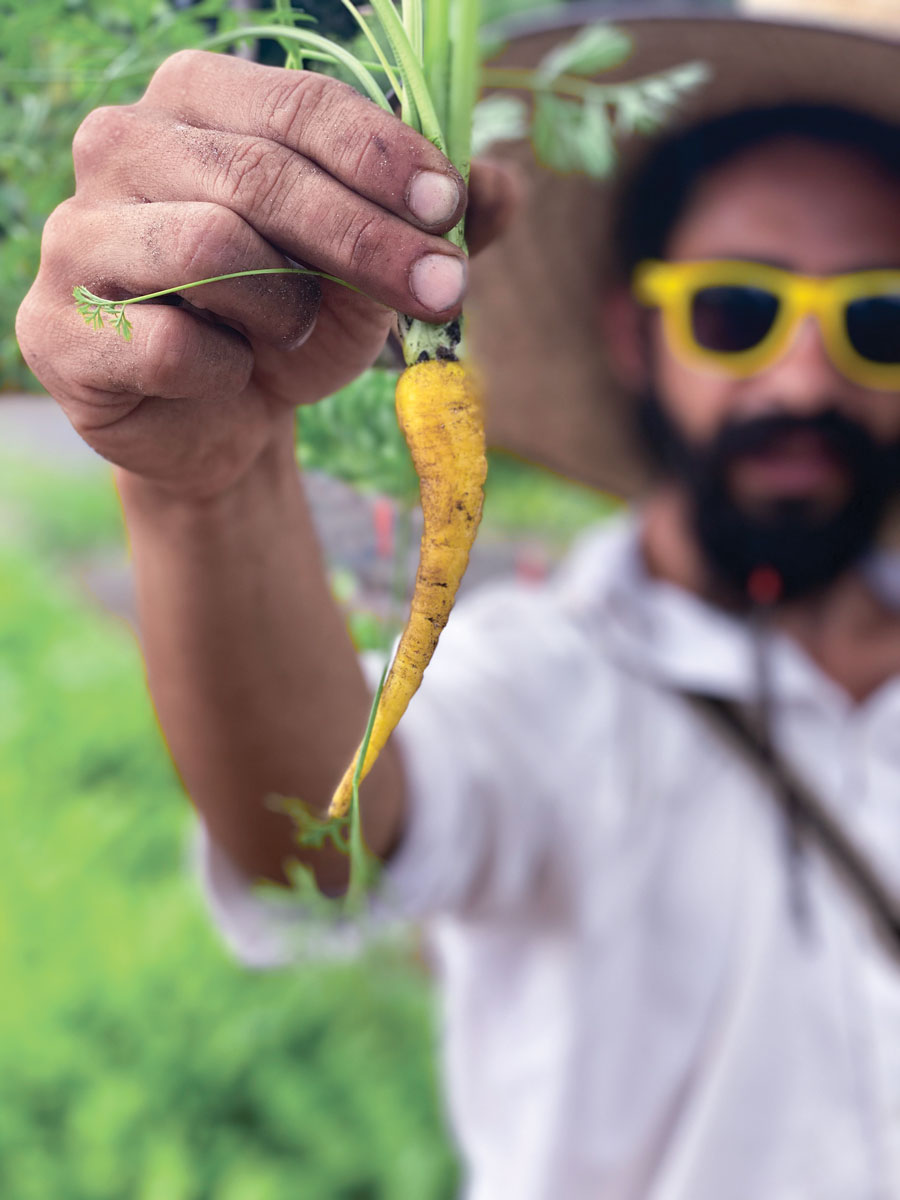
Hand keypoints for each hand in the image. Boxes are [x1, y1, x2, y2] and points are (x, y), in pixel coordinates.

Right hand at [16, 50, 479, 500]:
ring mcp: (76, 234)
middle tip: (442, 292)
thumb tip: (505, 187)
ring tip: (289, 331)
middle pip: (260, 175)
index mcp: (196, 101)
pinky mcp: (57, 329)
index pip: (298, 104)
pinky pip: (168, 346)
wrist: (217, 421)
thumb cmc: (288, 324)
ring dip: (284, 308)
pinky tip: (226, 375)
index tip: (450, 209)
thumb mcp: (371, 271)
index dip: (383, 156)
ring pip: (210, 247)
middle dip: (368, 241)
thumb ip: (435, 225)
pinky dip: (225, 372)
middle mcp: (120, 145)